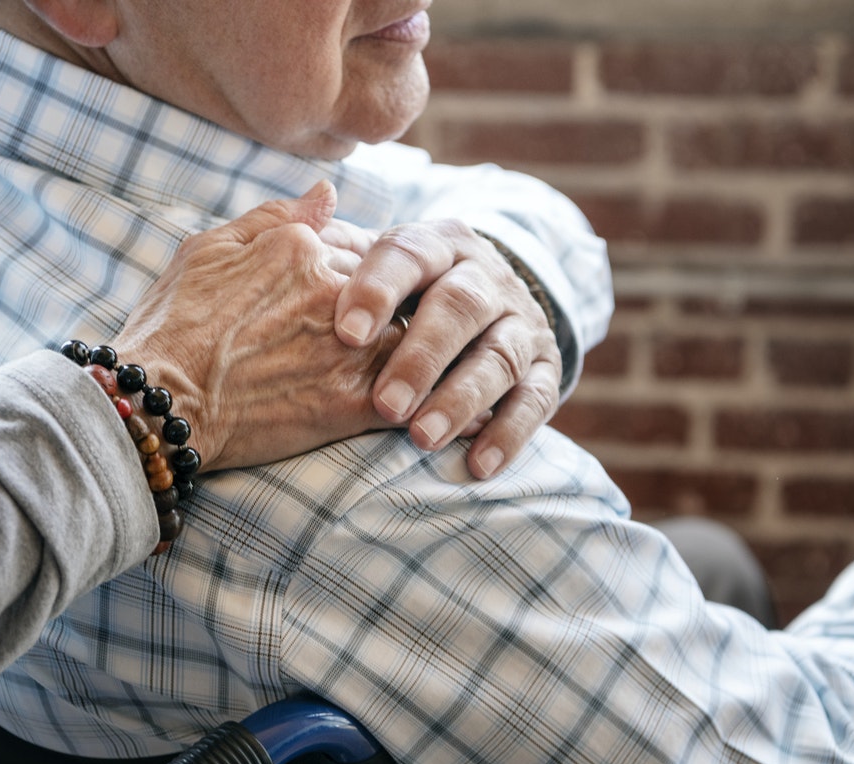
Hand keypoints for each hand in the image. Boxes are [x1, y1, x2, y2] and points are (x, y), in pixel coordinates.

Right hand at [110, 181, 400, 472]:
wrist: (158, 403)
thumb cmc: (170, 327)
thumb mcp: (208, 250)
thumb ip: (274, 216)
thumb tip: (328, 191)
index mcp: (302, 247)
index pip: (361, 248)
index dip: (358, 275)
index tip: (347, 299)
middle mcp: (333, 288)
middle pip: (390, 290)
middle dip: (382, 310)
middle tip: (365, 336)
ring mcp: (348, 344)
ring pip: (406, 336)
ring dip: (396, 350)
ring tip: (382, 369)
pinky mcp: (353, 401)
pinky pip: (409, 392)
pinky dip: (411, 395)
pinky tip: (403, 404)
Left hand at [333, 219, 561, 479]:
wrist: (491, 297)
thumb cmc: (407, 287)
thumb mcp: (377, 259)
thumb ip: (338, 245)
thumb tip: (309, 209)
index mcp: (439, 244)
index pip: (409, 255)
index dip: (379, 291)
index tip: (347, 334)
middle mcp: (486, 278)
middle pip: (460, 307)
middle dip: (423, 357)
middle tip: (386, 404)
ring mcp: (521, 322)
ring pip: (499, 356)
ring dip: (462, 399)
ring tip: (422, 438)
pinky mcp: (545, 368)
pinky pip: (536, 400)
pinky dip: (509, 433)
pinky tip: (478, 464)